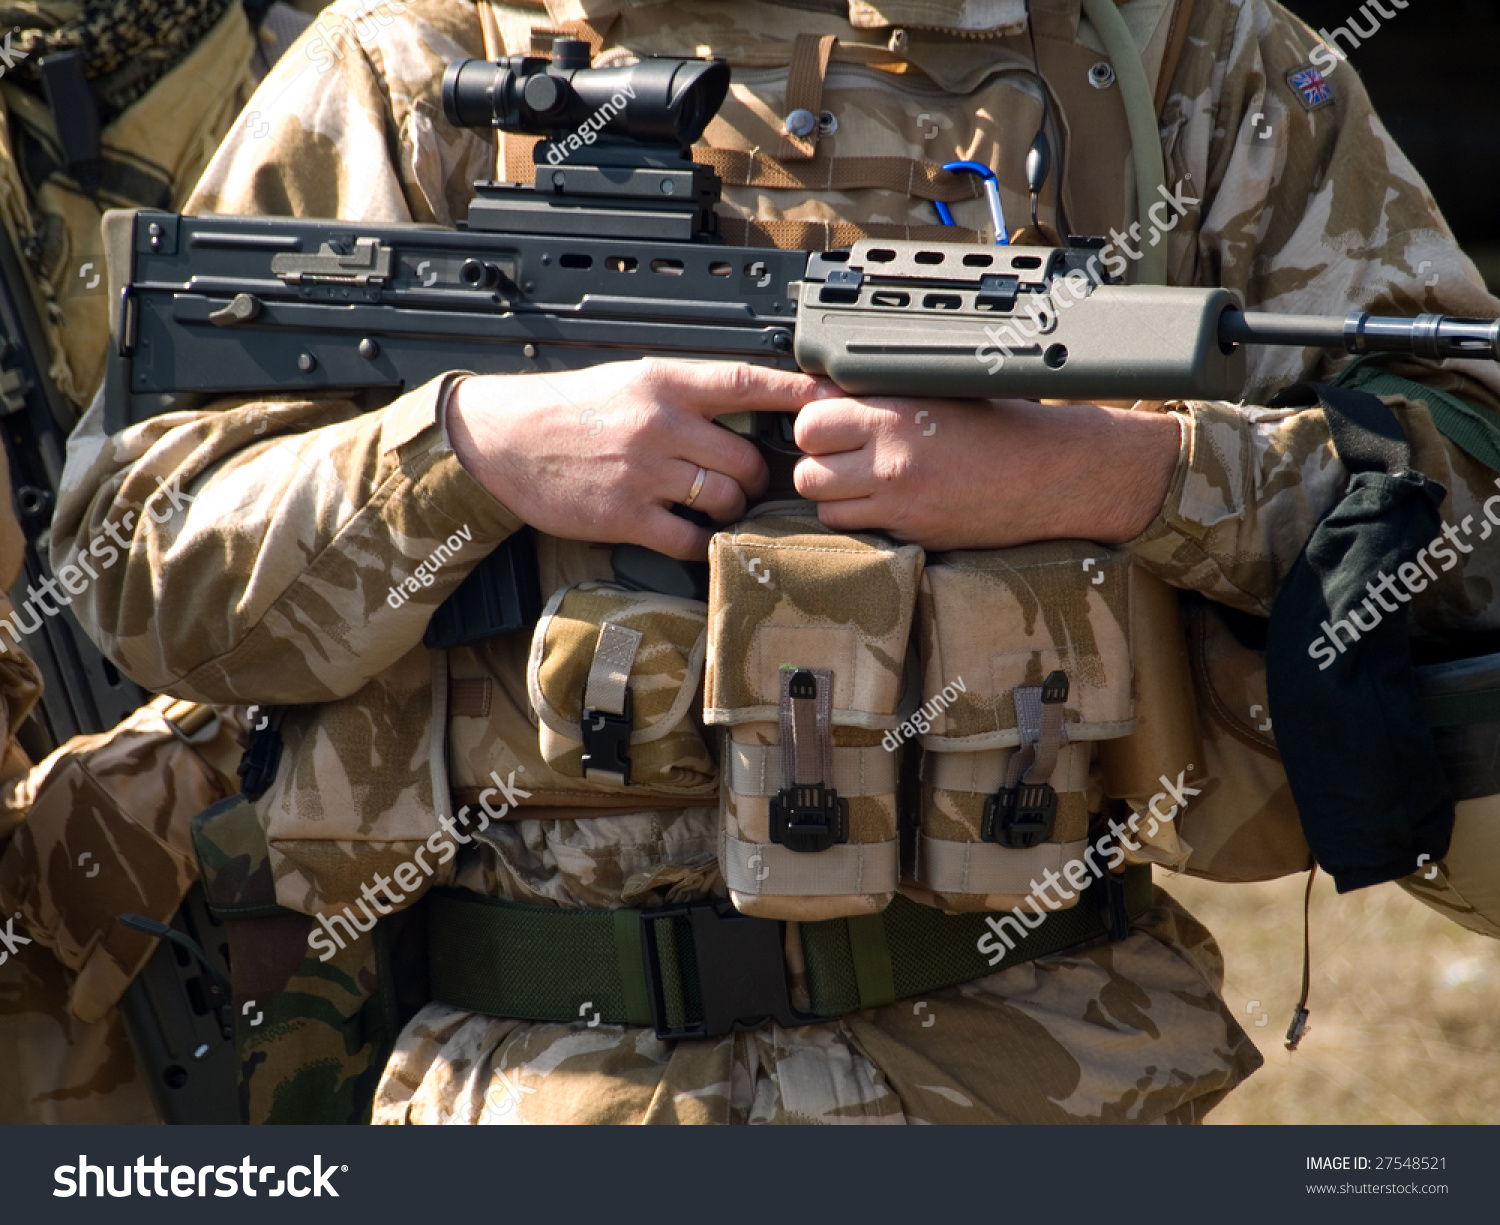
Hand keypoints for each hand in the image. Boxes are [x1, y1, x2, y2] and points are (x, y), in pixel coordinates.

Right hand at [447, 359, 823, 558]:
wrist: (505, 439)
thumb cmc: (571, 410)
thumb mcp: (631, 381)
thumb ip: (686, 393)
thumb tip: (747, 404)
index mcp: (665, 383)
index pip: (747, 383)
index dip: (797, 393)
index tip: (834, 399)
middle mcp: (660, 425)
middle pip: (746, 457)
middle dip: (755, 476)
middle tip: (744, 481)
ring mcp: (644, 473)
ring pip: (725, 498)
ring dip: (731, 508)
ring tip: (715, 505)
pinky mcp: (626, 516)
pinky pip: (690, 539)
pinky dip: (700, 542)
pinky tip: (691, 534)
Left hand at [791, 395, 1181, 549]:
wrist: (1054, 474)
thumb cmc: (1004, 427)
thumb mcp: (939, 392)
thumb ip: (880, 396)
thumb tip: (823, 394)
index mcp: (897, 416)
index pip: (810, 421)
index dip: (817, 424)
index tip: (831, 425)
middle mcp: (891, 461)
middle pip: (807, 468)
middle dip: (819, 461)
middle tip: (846, 456)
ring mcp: (899, 504)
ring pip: (823, 506)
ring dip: (834, 495)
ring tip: (865, 482)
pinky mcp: (911, 535)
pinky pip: (856, 530)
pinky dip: (860, 521)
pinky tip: (887, 505)